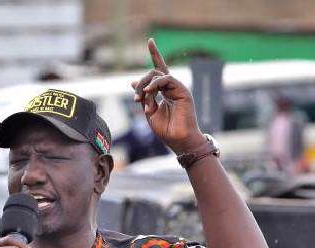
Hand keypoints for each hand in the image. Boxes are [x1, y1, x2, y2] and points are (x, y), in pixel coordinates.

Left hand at [131, 39, 207, 153]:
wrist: (179, 140)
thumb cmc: (166, 130)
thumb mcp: (149, 111)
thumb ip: (143, 96)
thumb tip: (132, 82)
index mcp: (164, 91)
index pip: (159, 70)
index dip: (156, 54)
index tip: (151, 40)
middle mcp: (171, 87)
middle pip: (153, 73)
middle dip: (141, 83)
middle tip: (136, 99)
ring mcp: (177, 87)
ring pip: (157, 75)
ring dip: (146, 87)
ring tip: (142, 101)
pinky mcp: (182, 90)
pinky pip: (165, 79)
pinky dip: (154, 84)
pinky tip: (148, 91)